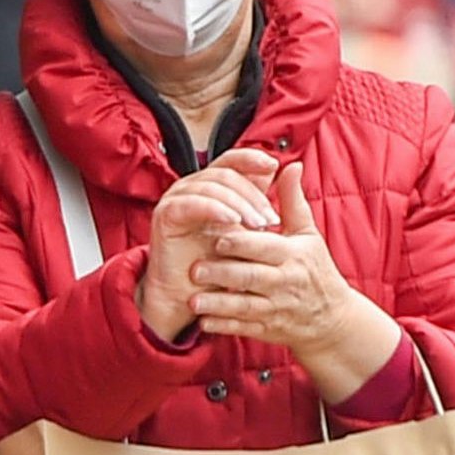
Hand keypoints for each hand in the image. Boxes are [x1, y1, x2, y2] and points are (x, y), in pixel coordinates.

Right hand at [138, 148, 281, 341]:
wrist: (193, 296)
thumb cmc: (220, 265)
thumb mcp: (247, 230)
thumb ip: (261, 200)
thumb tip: (289, 168)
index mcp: (210, 186)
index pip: (231, 160)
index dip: (251, 159)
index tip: (274, 165)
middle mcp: (191, 187)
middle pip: (225, 173)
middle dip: (252, 194)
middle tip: (271, 219)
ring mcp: (176, 199)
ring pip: (211, 186)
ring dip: (238, 204)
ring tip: (258, 226)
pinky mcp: (165, 215)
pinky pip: (191, 203)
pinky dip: (215, 209)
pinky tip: (233, 221)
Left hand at [193, 161, 403, 398]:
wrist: (333, 319)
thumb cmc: (315, 270)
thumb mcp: (308, 235)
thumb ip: (293, 201)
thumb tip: (290, 165)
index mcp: (292, 255)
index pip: (264, 246)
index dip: (240, 242)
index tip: (216, 235)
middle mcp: (284, 282)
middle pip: (250, 277)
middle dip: (222, 273)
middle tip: (194, 268)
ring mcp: (276, 308)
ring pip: (244, 307)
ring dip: (218, 304)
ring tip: (193, 300)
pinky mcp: (268, 329)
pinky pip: (244, 328)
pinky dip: (224, 326)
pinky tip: (203, 322)